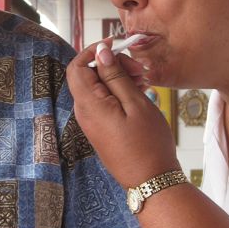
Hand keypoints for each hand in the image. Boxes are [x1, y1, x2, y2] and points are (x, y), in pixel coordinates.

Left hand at [66, 40, 178, 186]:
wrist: (151, 181)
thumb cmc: (148, 144)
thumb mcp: (135, 103)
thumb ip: (115, 75)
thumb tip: (100, 52)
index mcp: (89, 105)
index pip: (76, 67)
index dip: (94, 52)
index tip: (117, 46)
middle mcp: (84, 113)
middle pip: (88, 75)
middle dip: (112, 65)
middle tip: (139, 69)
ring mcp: (92, 122)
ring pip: (98, 88)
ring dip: (118, 78)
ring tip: (144, 81)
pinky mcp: (101, 128)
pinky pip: (104, 102)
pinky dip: (119, 92)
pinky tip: (139, 93)